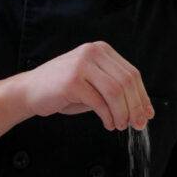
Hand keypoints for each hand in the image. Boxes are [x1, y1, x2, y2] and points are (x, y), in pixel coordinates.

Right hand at [19, 42, 153, 130]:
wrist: (29, 91)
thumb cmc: (64, 91)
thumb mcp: (94, 85)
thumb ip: (117, 92)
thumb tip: (144, 110)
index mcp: (101, 50)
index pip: (132, 73)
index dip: (142, 96)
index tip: (147, 115)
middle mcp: (92, 52)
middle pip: (127, 82)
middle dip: (135, 107)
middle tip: (137, 125)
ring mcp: (82, 65)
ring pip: (115, 92)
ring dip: (122, 113)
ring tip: (120, 126)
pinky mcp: (72, 81)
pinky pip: (99, 102)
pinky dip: (108, 116)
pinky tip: (108, 124)